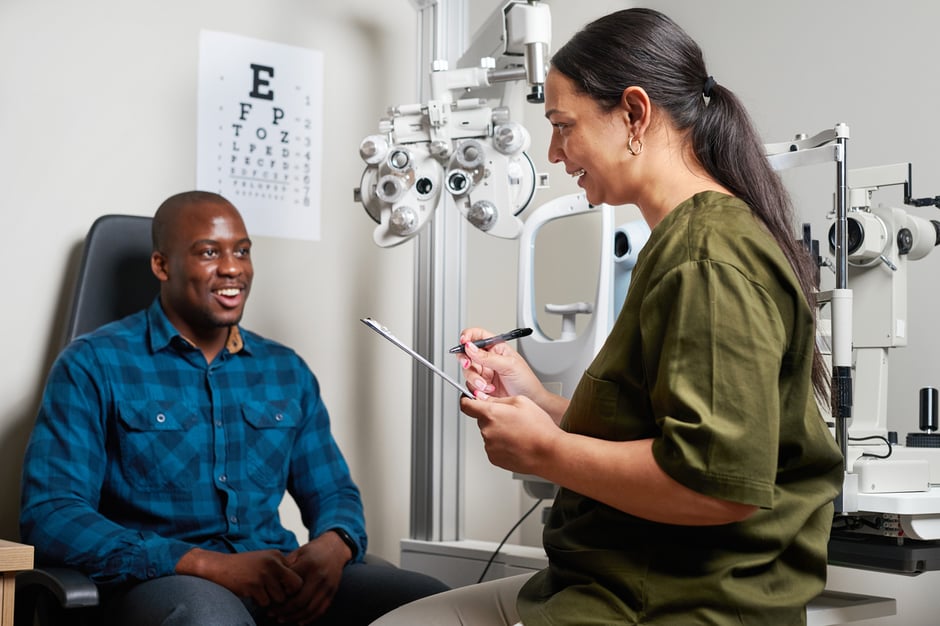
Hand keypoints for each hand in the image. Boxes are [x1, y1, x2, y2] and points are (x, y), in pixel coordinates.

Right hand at [175, 547, 302, 606]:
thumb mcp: (264, 560)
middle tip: (275, 595)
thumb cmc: (243, 566)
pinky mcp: (254, 585)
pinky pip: (265, 602)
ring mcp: (263, 574)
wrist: (219, 566)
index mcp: (277, 555)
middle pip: (294, 586)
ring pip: (279, 597)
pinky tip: (251, 593)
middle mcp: (273, 562)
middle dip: (287, 594)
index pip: (297, 575)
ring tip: (259, 592)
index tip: (283, 589)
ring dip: (270, 599)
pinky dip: (259, 602)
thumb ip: (280, 569)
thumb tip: (298, 587)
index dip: (291, 586)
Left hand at [268, 531, 349, 624]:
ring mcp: (327, 585)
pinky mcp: (332, 592)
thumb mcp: (298, 552)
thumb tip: (272, 582)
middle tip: (272, 613)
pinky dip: (309, 618)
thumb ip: (286, 567)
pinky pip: (321, 610)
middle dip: (284, 610)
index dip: (278, 594)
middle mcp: (319, 576)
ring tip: (282, 619)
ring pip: (310, 609)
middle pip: (300, 601)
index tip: (269, 599)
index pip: (290, 585)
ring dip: (294, 617)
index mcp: (308, 564)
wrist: (335, 547)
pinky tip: (299, 622)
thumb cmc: (313, 550)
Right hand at [456, 327, 542, 399]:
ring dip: (474, 379)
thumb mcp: (509, 365)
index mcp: (496, 347)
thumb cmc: (526, 381)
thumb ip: (488, 357)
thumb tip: (470, 347)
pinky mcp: (480, 386)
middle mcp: (488, 359)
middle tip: (468, 364)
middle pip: (467, 353)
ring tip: (486, 385)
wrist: (531, 401)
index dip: (468, 336)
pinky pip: (470, 385)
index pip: (478, 335)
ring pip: (467, 371)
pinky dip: (476, 389)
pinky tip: (487, 392)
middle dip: (465, 359)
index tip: (464, 342)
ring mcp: (483, 373)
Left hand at [460, 393, 561, 474]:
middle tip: (510, 418)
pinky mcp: (494, 459)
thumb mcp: (521, 401)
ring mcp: (490, 446)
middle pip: (481, 420)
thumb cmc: (539, 429)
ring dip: (498, 431)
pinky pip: (493, 447)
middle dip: (492, 417)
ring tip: (518, 433)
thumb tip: (488, 400)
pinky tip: (516, 442)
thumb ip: (500, 399)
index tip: (469, 400)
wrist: (548, 453)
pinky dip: (501, 444)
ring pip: (488, 434)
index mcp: (491, 414)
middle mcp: (487, 431)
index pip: (466, 405)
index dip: (467, 400)